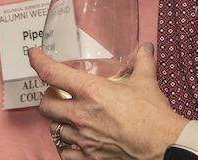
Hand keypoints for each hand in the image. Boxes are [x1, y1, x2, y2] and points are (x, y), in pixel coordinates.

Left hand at [29, 43, 180, 159]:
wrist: (164, 146)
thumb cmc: (153, 116)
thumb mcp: (146, 82)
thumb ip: (142, 62)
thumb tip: (144, 48)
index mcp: (90, 91)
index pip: (51, 73)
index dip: (38, 61)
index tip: (34, 56)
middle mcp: (81, 114)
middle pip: (45, 104)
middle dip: (48, 98)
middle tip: (57, 94)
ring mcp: (83, 138)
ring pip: (54, 128)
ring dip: (59, 121)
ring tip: (69, 117)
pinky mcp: (89, 157)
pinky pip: (65, 152)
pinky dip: (66, 146)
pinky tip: (74, 141)